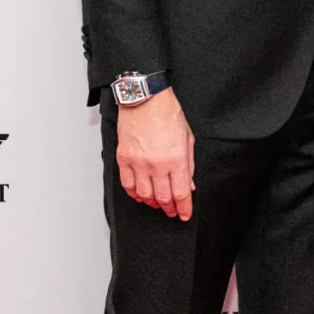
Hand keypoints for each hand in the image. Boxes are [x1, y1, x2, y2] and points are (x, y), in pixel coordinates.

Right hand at [116, 88, 194, 218]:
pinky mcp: (124, 158)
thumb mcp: (187, 138)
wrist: (145, 99)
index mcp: (176, 159)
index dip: (184, 208)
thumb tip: (189, 184)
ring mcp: (138, 162)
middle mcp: (157, 164)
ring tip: (157, 204)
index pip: (181, 193)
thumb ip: (189, 164)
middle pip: (163, 197)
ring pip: (144, 194)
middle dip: (169, 208)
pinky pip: (127, 184)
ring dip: (152, 203)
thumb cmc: (167, 113)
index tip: (184, 214)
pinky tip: (140, 195)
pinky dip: (134, 194)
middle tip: (172, 212)